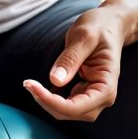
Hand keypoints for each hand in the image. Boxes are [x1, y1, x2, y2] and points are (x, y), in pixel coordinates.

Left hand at [23, 4, 125, 121]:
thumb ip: (71, 58)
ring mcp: (93, 96)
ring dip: (47, 102)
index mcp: (106, 86)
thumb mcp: (85, 36)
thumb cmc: (100, 28)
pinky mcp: (83, 92)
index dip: (53, 102)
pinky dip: (50, 98)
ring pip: (67, 111)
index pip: (79, 107)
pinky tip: (39, 86)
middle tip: (28, 83)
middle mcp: (102, 96)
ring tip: (31, 84)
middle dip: (47, 102)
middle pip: (71, 113)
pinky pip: (64, 103)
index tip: (32, 85)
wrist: (109, 26)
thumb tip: (55, 81)